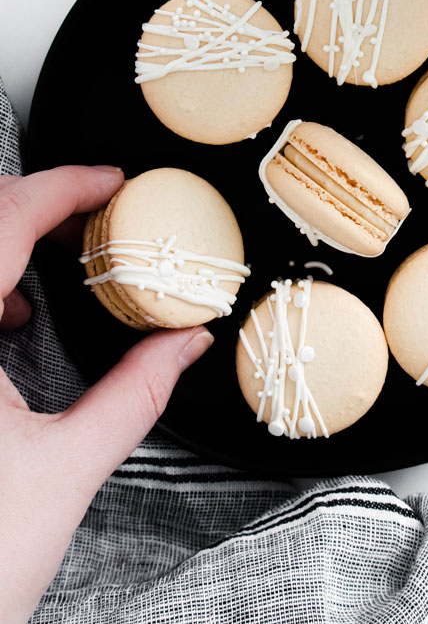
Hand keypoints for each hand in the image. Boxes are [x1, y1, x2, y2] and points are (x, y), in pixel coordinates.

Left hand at [0, 166, 213, 623]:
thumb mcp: (68, 470)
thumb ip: (136, 395)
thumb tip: (185, 346)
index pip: (3, 224)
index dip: (62, 189)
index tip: (108, 183)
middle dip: (39, 210)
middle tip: (95, 219)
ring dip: (12, 247)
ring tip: (62, 263)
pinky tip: (15, 319)